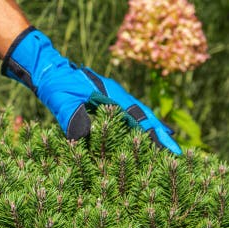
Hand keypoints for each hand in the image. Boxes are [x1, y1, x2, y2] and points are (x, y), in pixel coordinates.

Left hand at [2, 27, 181, 154]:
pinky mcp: (106, 102)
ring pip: (139, 116)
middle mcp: (117, 97)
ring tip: (167, 146)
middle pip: (145, 117)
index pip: (139, 119)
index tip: (171, 148)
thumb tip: (83, 137)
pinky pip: (127, 115)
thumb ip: (73, 116)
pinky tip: (142, 135)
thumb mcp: (62, 101)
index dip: (155, 135)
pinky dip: (138, 126)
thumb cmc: (56, 85)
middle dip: (161, 135)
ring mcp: (113, 99)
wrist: (50, 71)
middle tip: (178, 154)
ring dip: (152, 130)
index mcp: (112, 97)